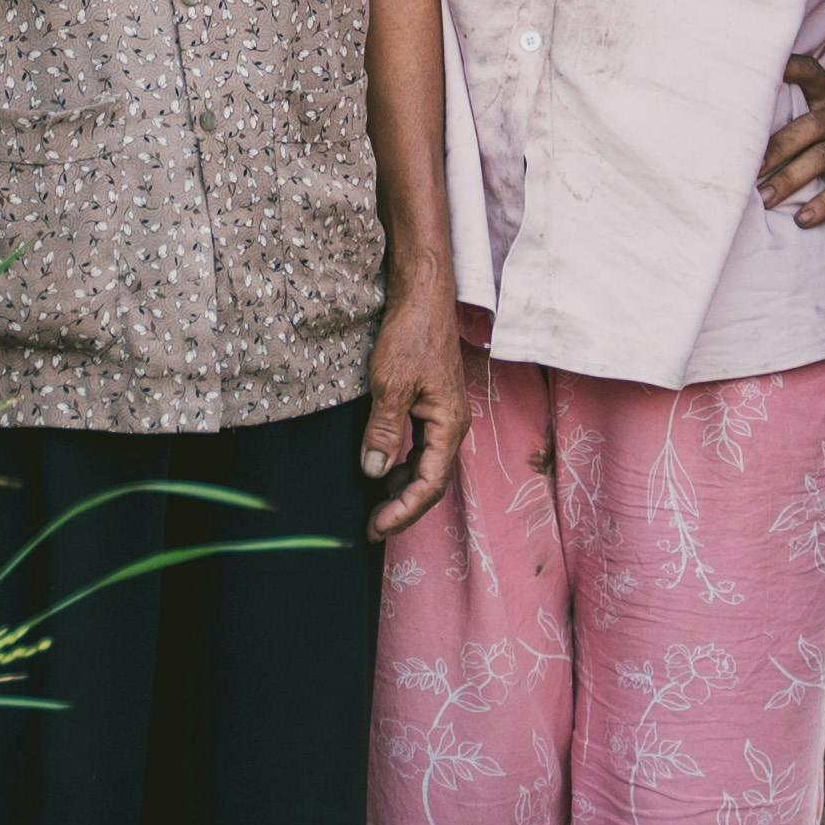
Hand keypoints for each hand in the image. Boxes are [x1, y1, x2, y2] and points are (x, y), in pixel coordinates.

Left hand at [361, 278, 467, 537]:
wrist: (422, 296)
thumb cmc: (411, 335)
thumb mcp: (390, 385)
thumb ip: (383, 431)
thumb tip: (375, 472)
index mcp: (448, 425)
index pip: (429, 485)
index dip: (403, 512)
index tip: (376, 527)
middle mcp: (452, 425)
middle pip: (432, 481)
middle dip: (404, 508)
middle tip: (373, 527)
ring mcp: (443, 415)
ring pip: (427, 466)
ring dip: (404, 489)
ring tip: (376, 505)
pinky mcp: (432, 405)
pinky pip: (422, 447)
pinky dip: (404, 465)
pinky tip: (385, 469)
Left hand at [759, 60, 824, 234]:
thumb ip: (801, 113)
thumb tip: (744, 127)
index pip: (813, 74)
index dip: (792, 68)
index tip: (767, 67)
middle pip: (811, 126)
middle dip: (778, 148)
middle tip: (751, 169)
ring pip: (824, 157)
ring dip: (791, 179)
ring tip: (766, 198)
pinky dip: (822, 204)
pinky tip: (802, 219)